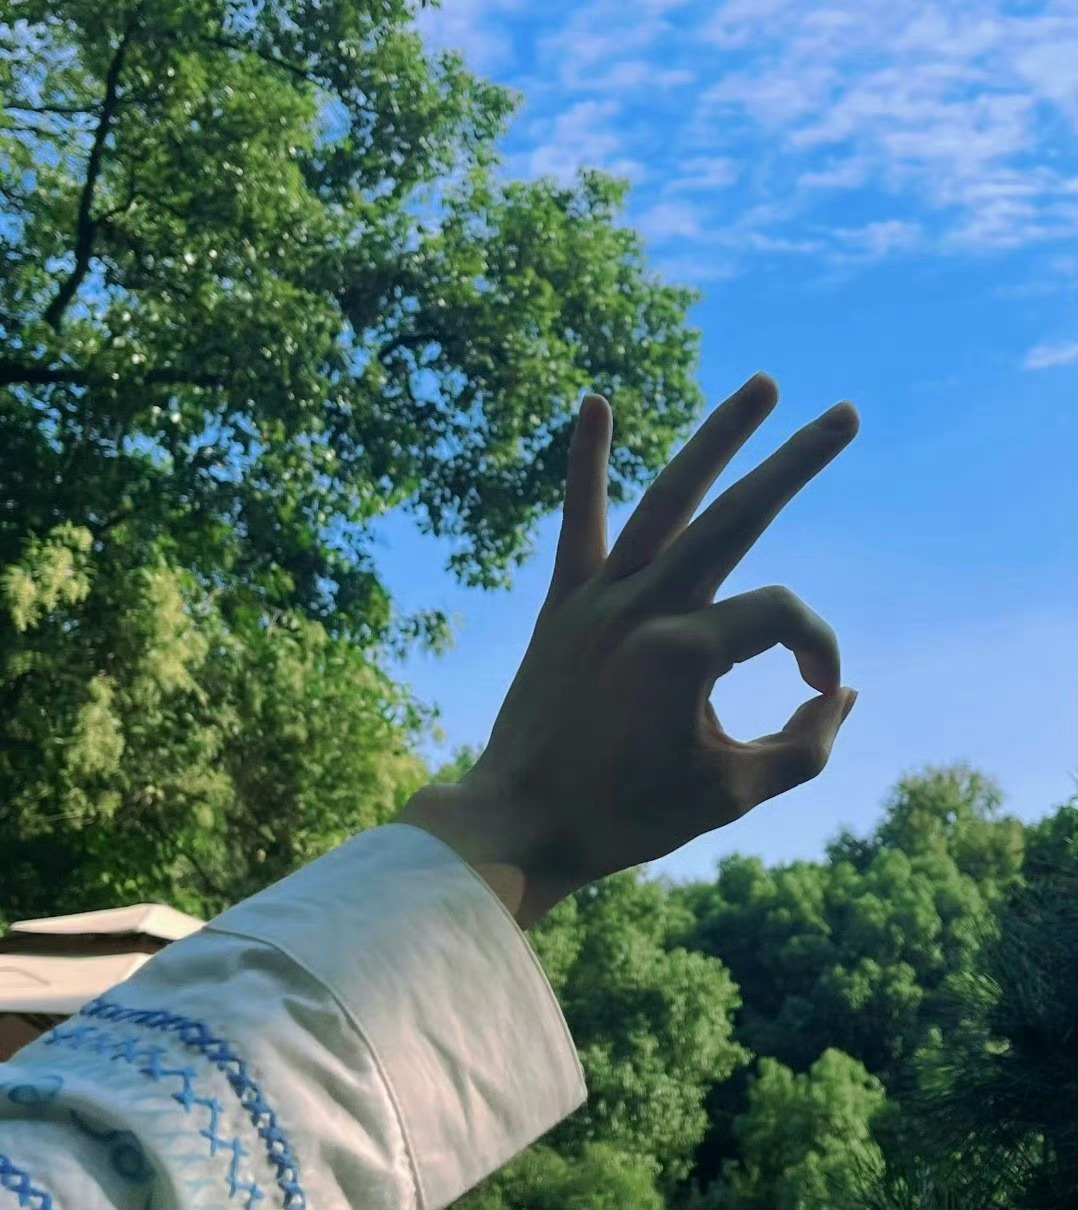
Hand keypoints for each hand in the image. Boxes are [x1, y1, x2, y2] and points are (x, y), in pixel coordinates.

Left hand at [399, 374, 859, 926]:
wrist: (521, 824)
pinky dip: (586, 464)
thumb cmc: (628, 817)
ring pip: (667, 500)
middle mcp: (644, 607)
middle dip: (797, 462)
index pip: (785, 618)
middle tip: (846, 413)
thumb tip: (843, 691)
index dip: (819, 651)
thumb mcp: (735, 796)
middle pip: (739, 515)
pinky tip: (595, 401)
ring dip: (717, 438)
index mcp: (686, 651)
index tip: (819, 691)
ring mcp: (599, 597)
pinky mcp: (563, 604)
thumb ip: (807, 745)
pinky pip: (577, 523)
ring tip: (764, 385)